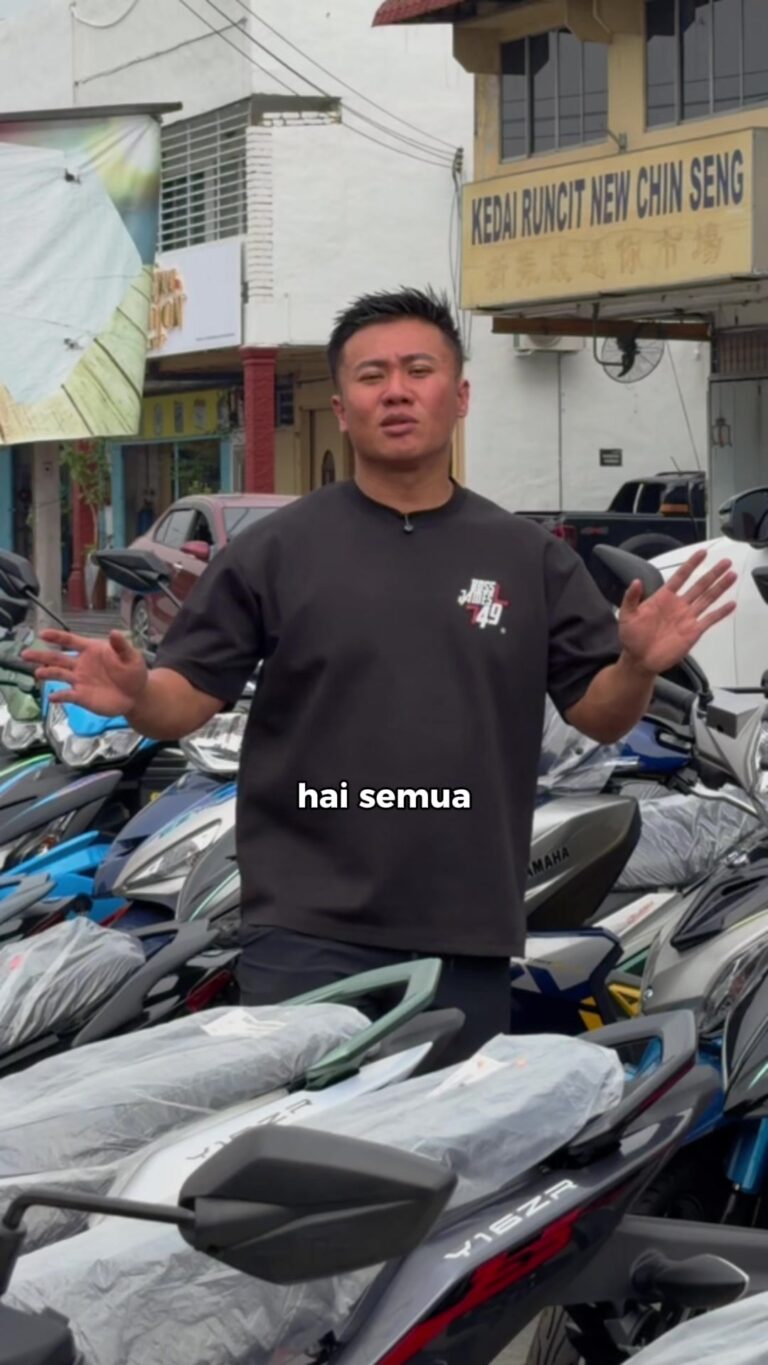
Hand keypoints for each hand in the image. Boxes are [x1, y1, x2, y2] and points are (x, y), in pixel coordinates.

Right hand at [22, 629, 148, 716]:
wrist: (137, 695)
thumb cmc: (132, 671)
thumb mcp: (132, 656)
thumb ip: (121, 646)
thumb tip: (114, 632)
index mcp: (91, 650)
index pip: (70, 641)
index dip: (56, 637)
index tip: (43, 634)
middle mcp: (81, 664)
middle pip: (57, 658)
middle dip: (41, 656)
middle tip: (25, 654)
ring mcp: (80, 681)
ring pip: (59, 675)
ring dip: (48, 674)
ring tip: (38, 673)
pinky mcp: (82, 696)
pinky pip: (68, 695)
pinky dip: (60, 696)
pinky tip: (52, 697)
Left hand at [618, 549, 736, 676]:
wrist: (639, 659)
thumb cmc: (632, 637)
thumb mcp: (627, 615)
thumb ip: (631, 597)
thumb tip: (636, 581)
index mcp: (664, 598)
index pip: (681, 576)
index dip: (692, 564)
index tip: (702, 553)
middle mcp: (679, 605)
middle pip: (699, 585)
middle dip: (713, 573)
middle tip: (725, 562)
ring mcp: (687, 617)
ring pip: (707, 598)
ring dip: (720, 587)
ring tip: (732, 576)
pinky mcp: (693, 631)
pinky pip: (710, 619)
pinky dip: (721, 612)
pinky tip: (731, 604)